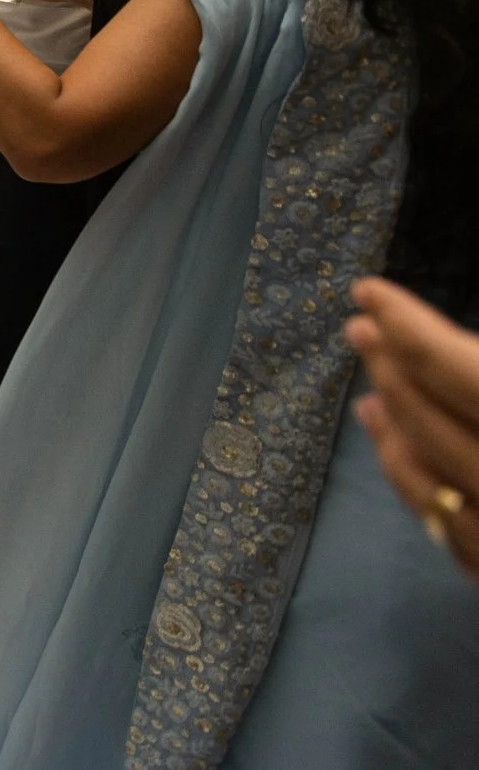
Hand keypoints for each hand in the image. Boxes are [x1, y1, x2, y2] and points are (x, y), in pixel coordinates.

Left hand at [349, 276, 478, 579]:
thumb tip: (447, 343)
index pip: (464, 371)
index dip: (411, 327)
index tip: (368, 290)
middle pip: (437, 425)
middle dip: (394, 371)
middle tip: (360, 327)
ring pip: (433, 486)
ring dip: (393, 429)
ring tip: (368, 388)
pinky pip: (450, 533)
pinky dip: (415, 483)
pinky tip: (395, 448)